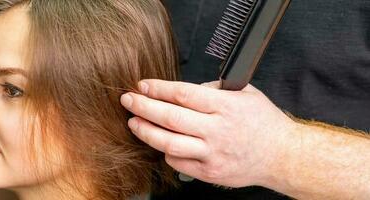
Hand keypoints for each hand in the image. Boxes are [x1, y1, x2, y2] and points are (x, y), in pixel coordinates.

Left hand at [120, 79, 296, 187]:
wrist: (282, 156)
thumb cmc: (264, 123)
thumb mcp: (245, 94)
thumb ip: (214, 89)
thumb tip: (183, 91)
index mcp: (225, 107)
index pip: (183, 94)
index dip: (158, 88)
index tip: (142, 85)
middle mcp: (217, 130)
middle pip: (170, 118)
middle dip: (143, 107)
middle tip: (128, 100)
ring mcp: (212, 154)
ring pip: (169, 143)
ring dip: (146, 131)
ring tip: (133, 122)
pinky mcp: (209, 172)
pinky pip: (178, 162)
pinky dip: (165, 151)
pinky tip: (161, 142)